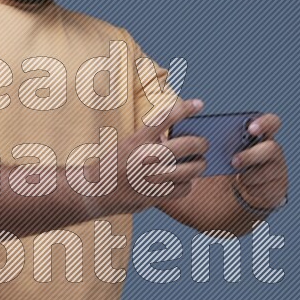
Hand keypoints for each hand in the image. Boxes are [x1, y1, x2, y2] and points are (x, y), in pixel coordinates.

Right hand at [110, 97, 209, 213]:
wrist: (95, 191)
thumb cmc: (114, 165)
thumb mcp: (128, 145)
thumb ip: (151, 140)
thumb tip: (177, 140)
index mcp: (139, 140)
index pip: (167, 117)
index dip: (186, 108)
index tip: (200, 104)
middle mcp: (148, 157)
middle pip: (190, 144)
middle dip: (202, 143)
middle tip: (204, 144)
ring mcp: (154, 177)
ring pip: (193, 168)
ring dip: (200, 164)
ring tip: (200, 163)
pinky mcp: (158, 195)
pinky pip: (185, 187)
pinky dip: (188, 183)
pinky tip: (186, 181)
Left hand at [231, 113, 287, 211]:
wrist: (246, 188)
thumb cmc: (235, 162)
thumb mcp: (230, 150)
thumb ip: (226, 143)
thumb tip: (207, 142)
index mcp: (264, 135)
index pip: (272, 122)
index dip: (264, 123)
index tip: (250, 128)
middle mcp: (275, 150)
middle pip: (271, 148)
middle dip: (251, 155)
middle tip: (234, 162)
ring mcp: (279, 169)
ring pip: (265, 172)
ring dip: (247, 176)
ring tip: (238, 177)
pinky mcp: (278, 187)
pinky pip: (264, 189)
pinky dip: (251, 189)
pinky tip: (247, 187)